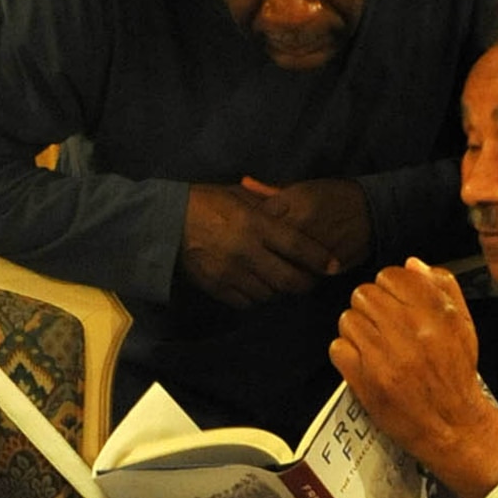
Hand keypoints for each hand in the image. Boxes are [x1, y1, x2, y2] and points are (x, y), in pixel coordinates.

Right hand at [181, 183, 337, 305]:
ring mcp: (231, 273)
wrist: (163, 223)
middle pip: (288, 280)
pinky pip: (247, 301)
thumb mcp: (238, 195)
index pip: (297, 246)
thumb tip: (293, 209)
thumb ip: (267, 205)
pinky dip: (257, 297)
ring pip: (270, 294)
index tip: (334, 266)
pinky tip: (258, 286)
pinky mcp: (217, 287)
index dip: (319, 259)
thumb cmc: (204, 202)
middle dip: (306, 283)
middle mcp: (246, 252)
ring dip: (280, 291)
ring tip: (282, 282)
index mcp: (254, 225)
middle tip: (311, 281)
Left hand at [238, 176, 372, 271]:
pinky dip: (294, 281)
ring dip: (273, 273)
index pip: (256, 222)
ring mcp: (316, 250)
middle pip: (266, 250)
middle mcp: (303, 227)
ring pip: (283, 269)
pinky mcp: (328, 268)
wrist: (373, 212)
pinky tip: (288, 277)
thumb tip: (243, 183)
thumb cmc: (333, 196)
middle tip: (249, 258)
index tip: (242, 234)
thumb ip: (270, 191)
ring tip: (267, 270)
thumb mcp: (302, 188)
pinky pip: (303, 280)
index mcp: (294, 205)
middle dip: (255, 257)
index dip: (246, 230)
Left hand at [330, 259, 497, 492]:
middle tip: (382, 325)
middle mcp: (409, 331)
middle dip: (371, 308)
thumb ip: (442, 288)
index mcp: (435, 313)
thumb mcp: (463, 325)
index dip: (390, 287)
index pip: (391, 275)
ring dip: (357, 330)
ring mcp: (384, 356)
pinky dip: (347, 354)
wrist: (452, 424)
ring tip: (374, 345)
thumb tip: (413, 264)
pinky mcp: (364, 379)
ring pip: (348, 319)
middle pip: (364, 294)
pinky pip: (338, 348)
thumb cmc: (456, 375)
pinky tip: (364, 362)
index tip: (394, 301)